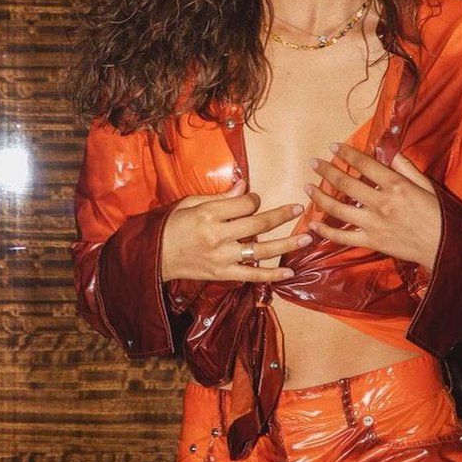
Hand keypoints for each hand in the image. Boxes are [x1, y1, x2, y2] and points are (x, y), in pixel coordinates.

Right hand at [161, 179, 311, 282]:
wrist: (154, 257)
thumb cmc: (171, 226)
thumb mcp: (190, 204)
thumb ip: (219, 197)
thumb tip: (245, 186)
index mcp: (208, 214)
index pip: (244, 204)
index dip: (254, 199)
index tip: (255, 200)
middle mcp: (217, 236)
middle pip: (257, 225)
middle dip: (280, 215)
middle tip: (298, 209)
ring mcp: (222, 257)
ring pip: (261, 251)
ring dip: (286, 244)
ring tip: (307, 238)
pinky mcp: (222, 274)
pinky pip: (252, 275)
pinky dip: (272, 275)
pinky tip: (290, 272)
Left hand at [306, 143, 441, 270]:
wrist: (445, 248)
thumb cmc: (439, 215)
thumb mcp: (426, 185)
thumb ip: (405, 167)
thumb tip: (388, 150)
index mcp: (396, 185)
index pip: (365, 164)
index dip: (346, 153)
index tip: (333, 147)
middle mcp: (381, 203)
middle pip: (345, 183)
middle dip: (326, 170)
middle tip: (313, 162)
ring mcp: (373, 224)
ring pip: (338, 208)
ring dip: (319, 196)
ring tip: (307, 186)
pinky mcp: (371, 242)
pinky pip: (342, 237)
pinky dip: (325, 231)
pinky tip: (312, 224)